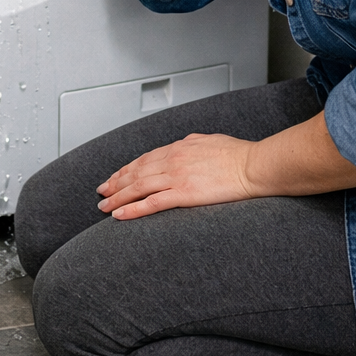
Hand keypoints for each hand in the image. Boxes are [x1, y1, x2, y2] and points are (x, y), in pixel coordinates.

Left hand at [96, 133, 255, 219]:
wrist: (254, 165)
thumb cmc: (238, 154)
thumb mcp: (209, 140)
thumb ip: (192, 143)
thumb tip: (185, 143)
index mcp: (178, 147)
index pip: (144, 159)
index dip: (126, 169)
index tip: (115, 176)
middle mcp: (172, 160)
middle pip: (135, 173)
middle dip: (115, 183)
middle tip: (101, 192)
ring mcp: (176, 176)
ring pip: (138, 188)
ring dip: (118, 197)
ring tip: (103, 206)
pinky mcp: (184, 193)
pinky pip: (152, 203)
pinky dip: (133, 209)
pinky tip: (120, 215)